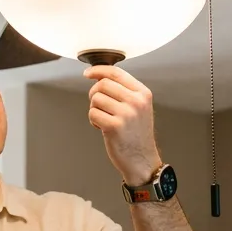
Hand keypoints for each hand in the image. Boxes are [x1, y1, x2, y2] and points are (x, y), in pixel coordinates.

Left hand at [84, 65, 160, 184]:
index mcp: (143, 93)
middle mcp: (136, 102)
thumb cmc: (136, 134)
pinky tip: (103, 128)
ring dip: (94, 109)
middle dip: (94, 93)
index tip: (88, 73)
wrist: (142, 160)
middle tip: (98, 105)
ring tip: (104, 119)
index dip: (98, 70)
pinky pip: (92, 113)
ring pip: (95, 99)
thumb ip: (123, 90)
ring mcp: (126, 114)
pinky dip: (93, 120)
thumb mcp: (139, 107)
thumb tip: (99, 76)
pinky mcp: (114, 126)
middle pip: (102, 84)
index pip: (116, 73)